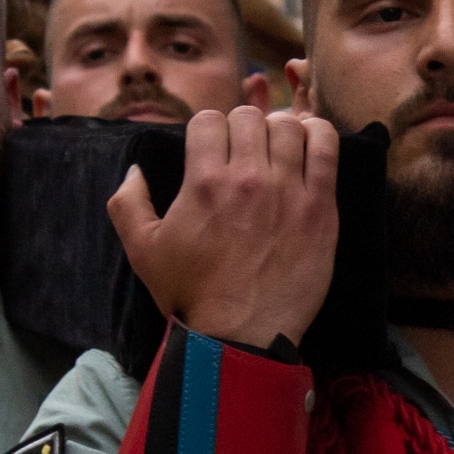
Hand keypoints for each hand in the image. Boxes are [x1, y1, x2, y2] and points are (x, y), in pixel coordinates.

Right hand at [107, 105, 339, 346]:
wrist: (239, 335)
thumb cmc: (190, 295)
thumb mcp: (142, 251)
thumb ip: (127, 204)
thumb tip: (133, 170)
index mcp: (203, 182)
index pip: (208, 119)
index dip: (208, 130)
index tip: (213, 150)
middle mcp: (247, 178)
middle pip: (249, 117)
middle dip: (243, 128)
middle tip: (244, 153)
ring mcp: (289, 191)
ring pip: (288, 126)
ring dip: (279, 131)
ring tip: (277, 152)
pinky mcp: (321, 208)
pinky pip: (327, 148)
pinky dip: (318, 136)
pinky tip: (309, 146)